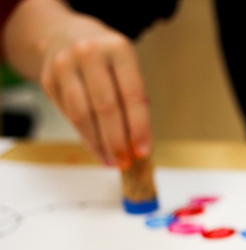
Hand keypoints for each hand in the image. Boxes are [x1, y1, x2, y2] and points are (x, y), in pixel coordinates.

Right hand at [39, 12, 150, 167]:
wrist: (67, 35)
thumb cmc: (107, 60)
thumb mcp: (126, 69)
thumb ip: (132, 101)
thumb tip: (137, 145)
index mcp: (118, 49)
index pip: (131, 94)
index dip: (138, 126)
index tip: (142, 151)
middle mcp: (89, 53)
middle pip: (105, 107)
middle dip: (117, 140)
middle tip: (126, 162)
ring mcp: (64, 65)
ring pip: (82, 114)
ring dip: (99, 144)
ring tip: (112, 161)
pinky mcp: (48, 79)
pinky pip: (69, 116)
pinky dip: (86, 137)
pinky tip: (98, 150)